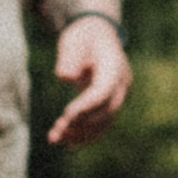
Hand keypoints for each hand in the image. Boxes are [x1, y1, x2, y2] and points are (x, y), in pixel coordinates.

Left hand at [47, 14, 132, 147]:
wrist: (97, 36)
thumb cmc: (83, 37)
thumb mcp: (74, 41)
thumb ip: (69, 58)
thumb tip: (65, 77)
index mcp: (115, 67)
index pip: (104, 92)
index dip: (87, 106)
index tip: (67, 115)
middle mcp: (121, 85)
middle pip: (107, 112)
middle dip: (83, 124)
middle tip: (59, 128)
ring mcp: (118, 97)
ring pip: (104, 123)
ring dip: (81, 134)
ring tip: (55, 138)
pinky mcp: (109, 106)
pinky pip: (100, 125)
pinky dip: (83, 134)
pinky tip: (64, 141)